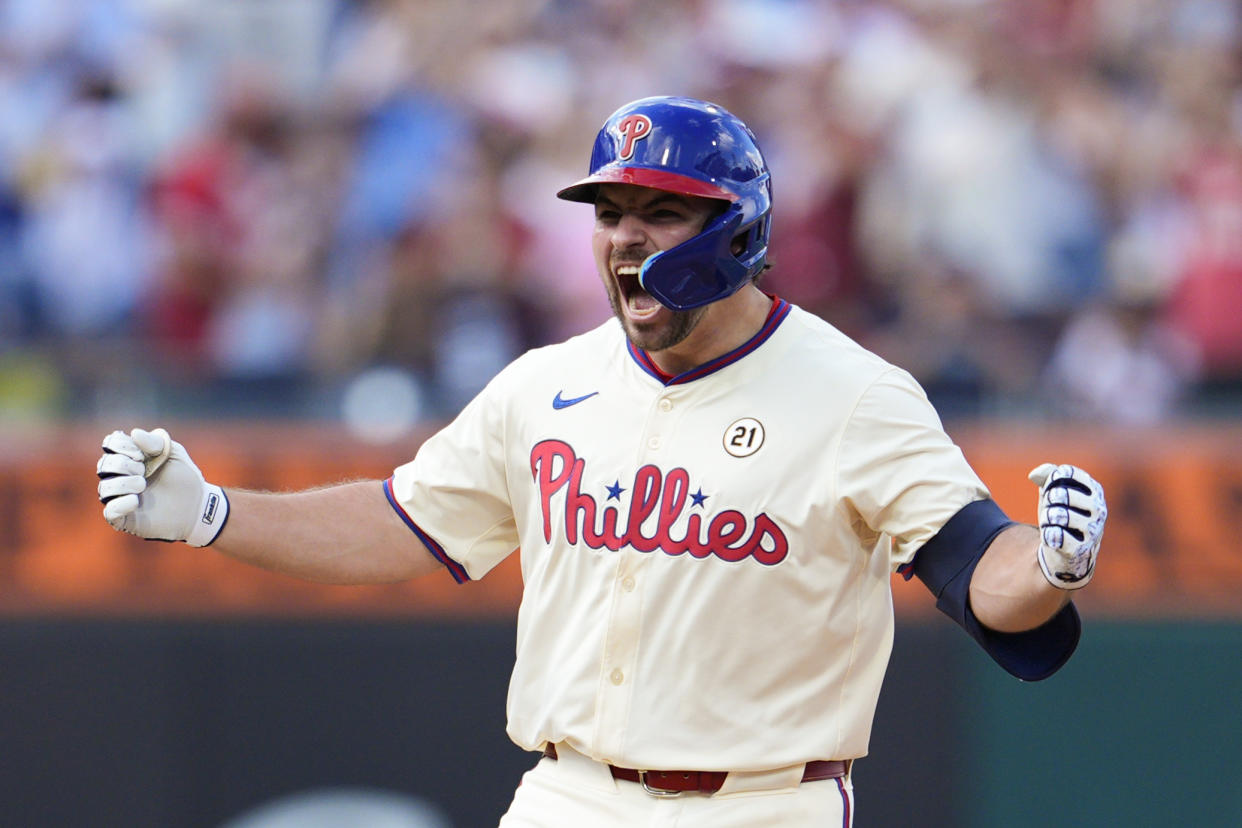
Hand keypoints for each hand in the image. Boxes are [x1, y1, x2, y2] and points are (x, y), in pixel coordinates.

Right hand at [96, 428, 228, 546]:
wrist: (197, 505)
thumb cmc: (184, 477)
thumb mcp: (173, 453)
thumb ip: (155, 442)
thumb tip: (134, 433)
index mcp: (130, 457)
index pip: (111, 444)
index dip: (121, 446)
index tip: (141, 454)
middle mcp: (121, 476)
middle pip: (104, 465)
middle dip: (123, 465)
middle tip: (143, 471)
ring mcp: (121, 497)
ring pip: (104, 488)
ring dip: (121, 484)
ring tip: (142, 485)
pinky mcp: (125, 518)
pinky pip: (110, 512)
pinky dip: (119, 505)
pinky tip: (136, 501)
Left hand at [1027, 463, 1105, 589]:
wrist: (1067, 552)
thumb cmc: (1061, 515)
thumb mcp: (1054, 491)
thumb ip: (1047, 475)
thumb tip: (1034, 475)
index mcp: (1095, 490)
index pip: (1066, 473)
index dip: (1052, 480)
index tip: (1053, 488)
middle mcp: (1098, 509)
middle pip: (1059, 494)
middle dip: (1048, 502)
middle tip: (1053, 510)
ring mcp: (1092, 530)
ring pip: (1055, 515)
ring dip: (1046, 519)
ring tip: (1053, 524)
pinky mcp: (1080, 549)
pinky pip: (1054, 534)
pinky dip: (1047, 535)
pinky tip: (1054, 538)